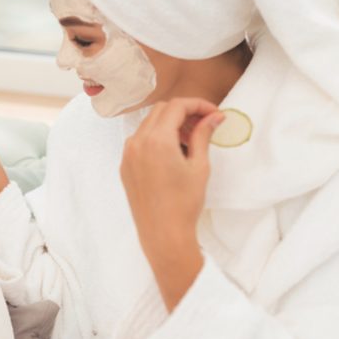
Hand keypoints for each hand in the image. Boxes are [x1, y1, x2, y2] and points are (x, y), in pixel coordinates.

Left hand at [120, 98, 223, 309]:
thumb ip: (203, 135)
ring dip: (170, 124)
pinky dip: (157, 138)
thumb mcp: (199, 166)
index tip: (214, 114)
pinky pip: (140, 141)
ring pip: (149, 124)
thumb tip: (214, 117)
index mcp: (156, 139)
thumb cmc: (184, 202)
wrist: (163, 233)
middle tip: (204, 125)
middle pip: (161, 111)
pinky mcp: (125, 166)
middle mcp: (137, 142)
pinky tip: (173, 153)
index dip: (198, 105)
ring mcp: (127, 154)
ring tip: (190, 141)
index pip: (177, 106)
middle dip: (184, 112)